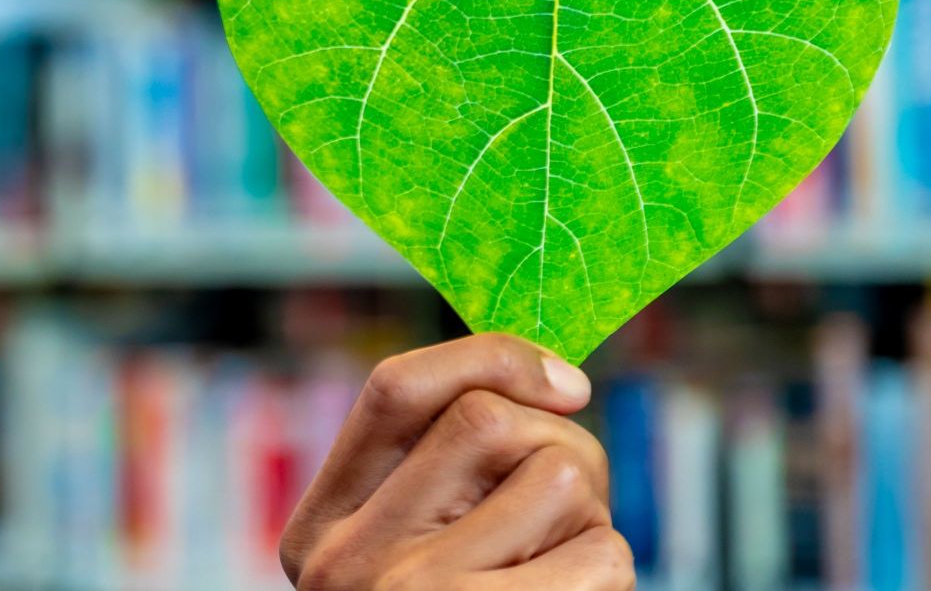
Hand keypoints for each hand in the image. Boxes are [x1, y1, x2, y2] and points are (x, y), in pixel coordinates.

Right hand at [280, 335, 630, 590]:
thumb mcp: (409, 559)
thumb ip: (441, 479)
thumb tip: (553, 383)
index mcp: (320, 529)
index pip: (396, 390)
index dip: (492, 359)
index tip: (568, 384)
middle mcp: (349, 563)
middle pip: (489, 423)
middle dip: (563, 446)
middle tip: (573, 503)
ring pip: (560, 480)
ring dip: (592, 520)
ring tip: (563, 569)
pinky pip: (602, 556)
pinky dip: (610, 573)